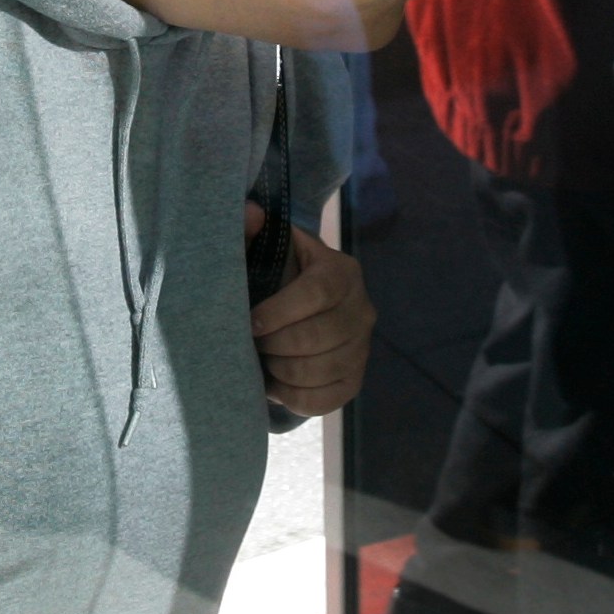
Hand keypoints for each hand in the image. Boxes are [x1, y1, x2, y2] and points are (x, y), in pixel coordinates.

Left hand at [247, 203, 375, 416]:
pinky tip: (276, 386)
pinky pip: (329, 399)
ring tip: (263, 362)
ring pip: (324, 370)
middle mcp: (362, 308)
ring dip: (284, 372)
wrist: (295, 308)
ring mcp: (363, 346)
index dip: (281, 311)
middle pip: (322, 335)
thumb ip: (250, 232)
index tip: (250, 322)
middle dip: (277, 345)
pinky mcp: (356, 379)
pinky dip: (296, 398)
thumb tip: (250, 214)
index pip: (319, 292)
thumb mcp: (262, 249)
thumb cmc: (274, 276)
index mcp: (341, 271)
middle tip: (253, 345)